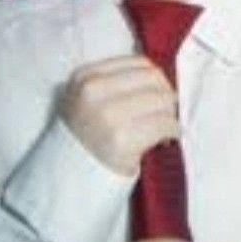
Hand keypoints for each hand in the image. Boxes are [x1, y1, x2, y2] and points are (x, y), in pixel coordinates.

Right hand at [60, 56, 178, 175]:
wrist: (66, 179)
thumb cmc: (85, 136)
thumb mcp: (88, 98)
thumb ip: (117, 81)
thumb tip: (161, 78)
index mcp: (85, 76)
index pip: (139, 62)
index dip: (156, 79)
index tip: (158, 94)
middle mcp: (93, 91)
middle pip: (154, 78)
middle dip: (166, 94)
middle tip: (165, 111)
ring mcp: (107, 115)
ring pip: (163, 100)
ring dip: (170, 114)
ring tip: (164, 126)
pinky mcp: (121, 140)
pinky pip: (165, 125)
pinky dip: (173, 131)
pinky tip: (166, 138)